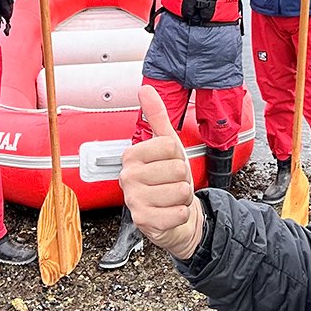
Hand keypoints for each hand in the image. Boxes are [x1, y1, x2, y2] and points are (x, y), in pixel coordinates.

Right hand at [119, 86, 205, 259]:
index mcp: (131, 156)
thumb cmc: (169, 179)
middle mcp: (127, 177)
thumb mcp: (167, 145)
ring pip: (180, 191)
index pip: (170, 146)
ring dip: (182, 197)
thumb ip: (156, 116)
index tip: (168, 164)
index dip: (178, 156)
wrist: (174, 215)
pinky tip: (170, 212)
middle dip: (182, 178)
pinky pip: (178, 213)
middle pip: (177, 169)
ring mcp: (133, 200)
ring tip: (171, 198)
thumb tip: (145, 89)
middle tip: (170, 184)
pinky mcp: (143, 221)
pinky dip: (181, 214)